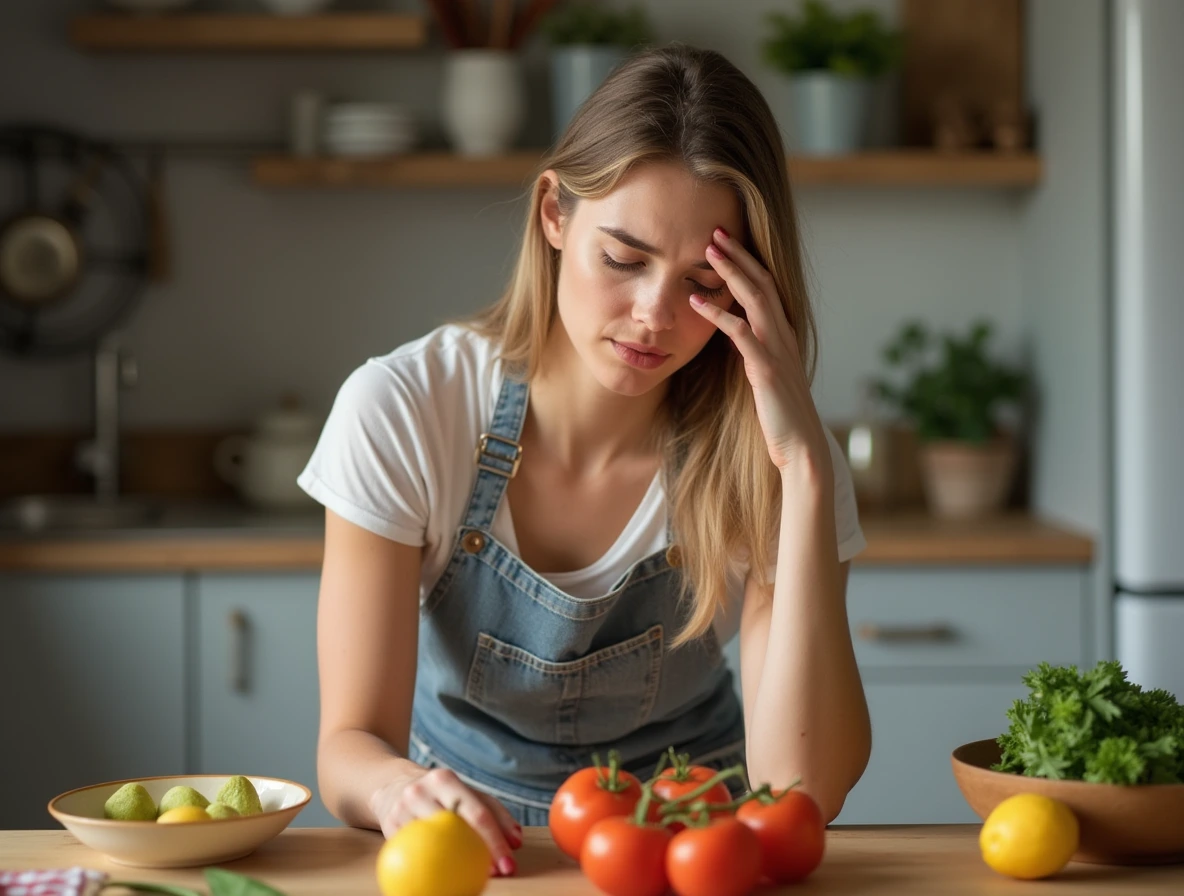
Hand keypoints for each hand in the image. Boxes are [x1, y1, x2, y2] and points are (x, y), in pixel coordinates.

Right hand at [370, 766, 522, 876]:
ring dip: (453, 866)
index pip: (476, 812)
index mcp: (444, 780)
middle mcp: (420, 792)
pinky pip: (411, 853)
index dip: (495, 840)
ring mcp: (401, 810)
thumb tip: (516, 841)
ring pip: (430, 843)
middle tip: (498, 874)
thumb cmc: (440, 793)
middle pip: (454, 827)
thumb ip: (494, 812)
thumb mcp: (466, 792)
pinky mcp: (388, 828)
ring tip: (471, 880)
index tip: (509, 864)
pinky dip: (429, 868)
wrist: (392, 785)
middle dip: (480, 853)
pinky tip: (443, 880)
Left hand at [691, 227, 831, 476]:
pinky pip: (741, 333)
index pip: (768, 288)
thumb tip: (735, 337)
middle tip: (716, 231)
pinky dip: (718, 314)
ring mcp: (777, 350)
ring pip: (755, 299)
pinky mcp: (765, 369)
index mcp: (784, 337)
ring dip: (730, 272)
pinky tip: (697, 302)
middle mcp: (784, 336)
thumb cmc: (780, 417)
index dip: (748, 263)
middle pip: (763, 283)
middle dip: (739, 256)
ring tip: (708, 250)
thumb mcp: (766, 378)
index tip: (726, 243)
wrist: (800, 448)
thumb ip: (754, 354)